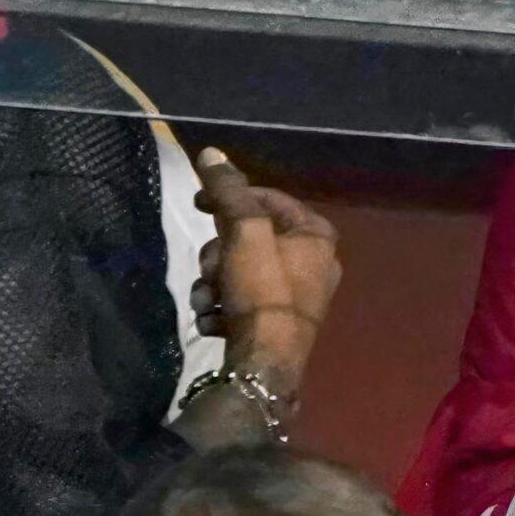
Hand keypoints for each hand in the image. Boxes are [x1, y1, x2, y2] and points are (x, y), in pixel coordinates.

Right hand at [189, 148, 340, 388]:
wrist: (265, 362)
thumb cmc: (262, 290)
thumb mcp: (243, 232)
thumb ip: (228, 191)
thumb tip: (211, 153)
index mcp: (316, 235)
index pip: (268, 199)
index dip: (230, 197)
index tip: (198, 203)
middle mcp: (314, 262)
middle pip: (249, 238)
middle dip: (217, 254)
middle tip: (211, 270)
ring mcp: (297, 295)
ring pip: (238, 271)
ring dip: (213, 285)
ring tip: (210, 302)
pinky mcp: (277, 322)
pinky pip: (240, 300)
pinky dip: (222, 308)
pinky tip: (215, 321)